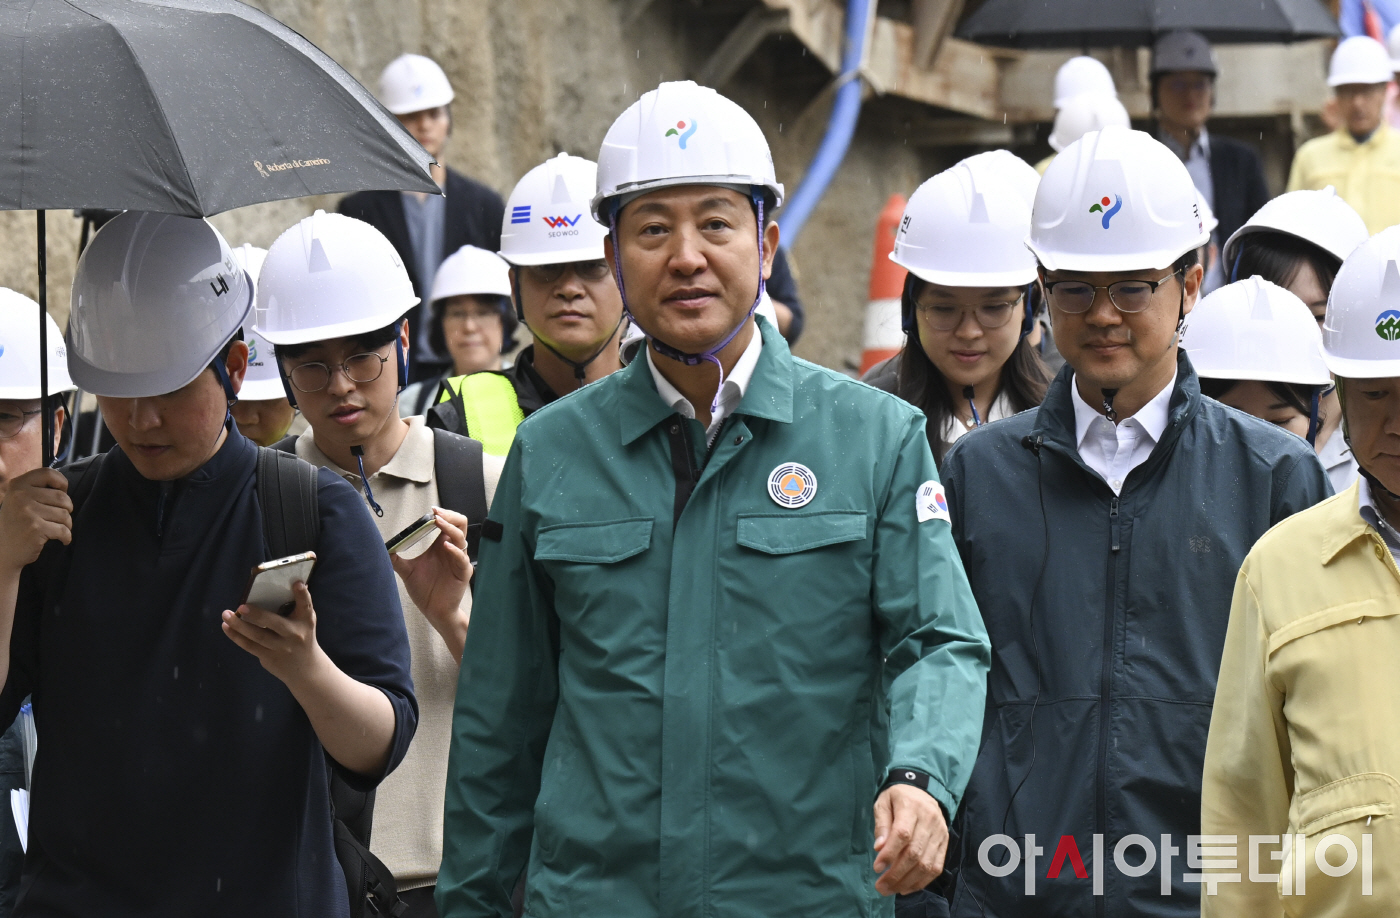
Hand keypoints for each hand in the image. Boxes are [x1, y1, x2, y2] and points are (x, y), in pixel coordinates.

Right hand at [0, 468, 71, 570]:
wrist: (2, 551)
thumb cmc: (17, 524)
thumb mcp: (19, 500)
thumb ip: (36, 490)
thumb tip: (64, 486)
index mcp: (18, 485)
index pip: (48, 473)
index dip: (61, 482)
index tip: (63, 492)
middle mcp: (21, 496)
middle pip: (62, 497)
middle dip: (67, 509)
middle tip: (60, 518)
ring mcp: (27, 512)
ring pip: (65, 514)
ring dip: (67, 524)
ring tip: (58, 529)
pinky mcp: (35, 528)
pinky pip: (63, 530)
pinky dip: (66, 536)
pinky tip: (62, 539)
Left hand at [221, 581, 327, 688]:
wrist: (305, 669)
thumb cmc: (302, 636)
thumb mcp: (306, 622)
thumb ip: (298, 606)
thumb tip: (288, 583)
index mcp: (306, 621)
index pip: (306, 605)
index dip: (302, 595)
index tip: (296, 583)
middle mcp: (294, 634)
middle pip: (275, 624)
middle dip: (258, 615)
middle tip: (241, 606)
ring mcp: (281, 648)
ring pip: (257, 636)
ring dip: (239, 625)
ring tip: (226, 614)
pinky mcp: (269, 658)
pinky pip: (250, 646)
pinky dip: (236, 636)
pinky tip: (226, 627)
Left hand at [390, 507, 470, 659]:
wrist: (433, 611)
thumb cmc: (425, 591)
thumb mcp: (407, 572)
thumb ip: (397, 560)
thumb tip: (383, 549)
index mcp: (442, 546)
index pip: (448, 523)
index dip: (442, 515)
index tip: (430, 511)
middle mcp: (453, 550)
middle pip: (460, 524)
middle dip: (449, 516)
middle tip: (436, 513)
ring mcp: (460, 560)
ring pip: (462, 537)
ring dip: (450, 527)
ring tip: (438, 522)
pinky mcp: (463, 572)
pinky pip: (462, 558)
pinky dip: (454, 550)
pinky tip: (444, 546)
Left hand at [873, 784, 948, 895]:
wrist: (923, 790)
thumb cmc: (898, 798)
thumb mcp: (883, 803)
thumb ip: (882, 824)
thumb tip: (879, 848)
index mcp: (911, 807)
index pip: (902, 834)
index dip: (890, 854)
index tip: (877, 868)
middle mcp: (929, 820)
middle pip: (915, 853)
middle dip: (896, 874)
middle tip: (880, 887)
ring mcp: (940, 833)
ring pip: (926, 864)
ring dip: (908, 881)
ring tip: (891, 890)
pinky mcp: (945, 843)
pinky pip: (936, 867)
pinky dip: (921, 881)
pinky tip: (906, 888)